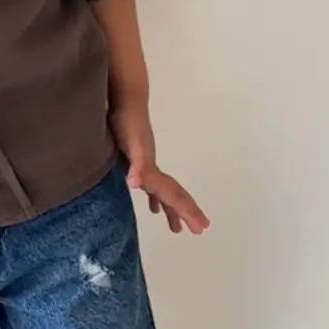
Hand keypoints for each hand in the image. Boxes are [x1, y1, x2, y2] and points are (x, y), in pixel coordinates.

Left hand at [110, 99, 209, 237]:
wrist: (126, 98)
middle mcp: (153, 168)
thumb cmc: (126, 122)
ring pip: (163, 191)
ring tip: (176, 227)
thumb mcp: (131, 145)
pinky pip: (150, 183)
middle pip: (174, 194)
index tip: (202, 228)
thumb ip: (136, 164)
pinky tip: (151, 202)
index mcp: (152, 169)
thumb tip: (136, 184)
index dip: (186, 211)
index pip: (173, 195)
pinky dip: (153, 196)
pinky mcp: (136, 157)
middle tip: (200, 230)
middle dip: (186, 212)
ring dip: (171, 208)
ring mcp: (146, 162)